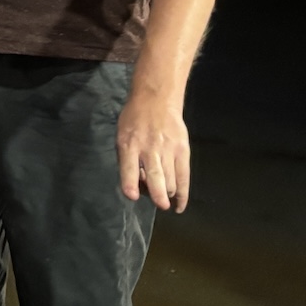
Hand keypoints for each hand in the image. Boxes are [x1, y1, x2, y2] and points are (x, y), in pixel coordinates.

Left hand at [115, 82, 189, 211]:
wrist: (156, 100)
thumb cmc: (134, 120)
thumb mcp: (121, 135)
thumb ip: (126, 160)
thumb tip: (136, 186)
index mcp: (129, 144)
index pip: (129, 168)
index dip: (130, 184)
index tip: (133, 196)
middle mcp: (149, 148)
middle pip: (156, 177)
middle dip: (158, 195)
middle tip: (160, 205)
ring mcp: (168, 150)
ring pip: (171, 181)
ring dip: (167, 193)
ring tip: (163, 196)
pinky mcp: (183, 151)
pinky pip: (184, 177)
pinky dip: (183, 194)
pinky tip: (179, 205)